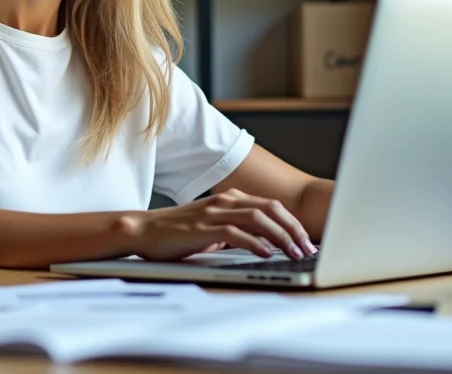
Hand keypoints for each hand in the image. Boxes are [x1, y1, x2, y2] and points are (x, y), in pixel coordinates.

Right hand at [124, 188, 316, 261]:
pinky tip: (267, 253)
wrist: (144, 231)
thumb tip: (264, 245)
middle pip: (271, 209)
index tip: (306, 241)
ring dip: (280, 236)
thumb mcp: (213, 229)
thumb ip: (236, 232)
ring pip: (258, 218)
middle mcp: (225, 201)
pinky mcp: (203, 227)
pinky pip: (235, 232)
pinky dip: (255, 242)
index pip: (271, 206)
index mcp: (230, 199)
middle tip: (308, 249)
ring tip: (294, 252)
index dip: (292, 224)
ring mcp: (214, 212)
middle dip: (294, 229)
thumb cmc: (178, 233)